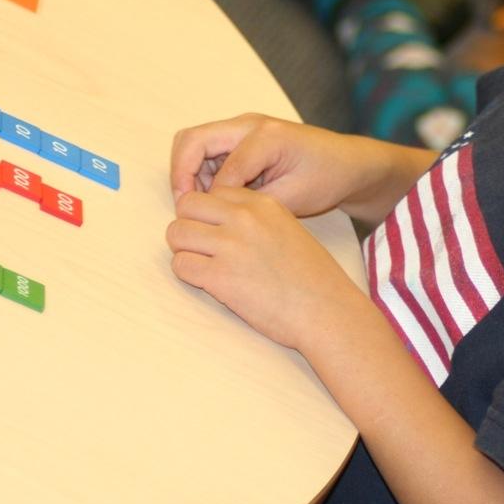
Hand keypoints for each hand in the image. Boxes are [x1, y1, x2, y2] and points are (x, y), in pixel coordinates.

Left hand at [166, 186, 358, 349]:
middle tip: (201, 247)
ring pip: (176, 234)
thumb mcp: (288, 229)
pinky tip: (207, 283)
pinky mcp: (219, 277)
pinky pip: (180, 265)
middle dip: (189, 226)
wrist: (327, 310)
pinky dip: (187, 274)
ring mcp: (229, 246)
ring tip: (202, 265)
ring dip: (184, 250)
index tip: (216, 231)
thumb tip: (221, 223)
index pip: (213, 193)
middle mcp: (242, 218)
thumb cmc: (312, 277)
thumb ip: (256, 219)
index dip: (209, 213)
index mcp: (261, 204)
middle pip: (187, 206)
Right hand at [169, 113, 372, 217]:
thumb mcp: (292, 198)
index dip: (208, 197)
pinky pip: (208, 150)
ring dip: (191, 173)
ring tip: (205, 205)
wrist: (346, 163)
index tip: (209, 222)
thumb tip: (215, 209)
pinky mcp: (241, 137)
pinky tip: (218, 197)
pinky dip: (203, 172)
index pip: (220, 166)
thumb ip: (252, 203)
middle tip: (186, 208)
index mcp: (266, 137)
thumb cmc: (326, 178)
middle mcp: (249, 124)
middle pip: (192, 140)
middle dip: (181, 175)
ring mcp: (243, 127)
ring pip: (195, 143)